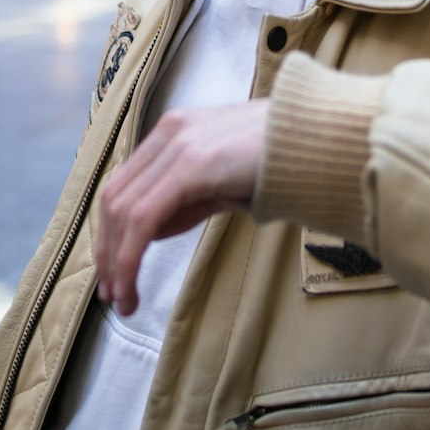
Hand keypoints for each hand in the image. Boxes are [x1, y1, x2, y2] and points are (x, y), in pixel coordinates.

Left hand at [95, 101, 268, 314]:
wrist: (322, 139)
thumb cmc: (283, 161)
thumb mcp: (225, 180)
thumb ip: (187, 198)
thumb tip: (150, 231)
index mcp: (175, 129)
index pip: (123, 184)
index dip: (110, 232)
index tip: (114, 272)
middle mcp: (170, 131)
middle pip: (114, 197)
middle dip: (108, 251)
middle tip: (113, 294)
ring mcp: (179, 144)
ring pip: (123, 211)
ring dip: (117, 262)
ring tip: (124, 299)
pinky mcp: (192, 164)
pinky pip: (144, 218)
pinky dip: (129, 257)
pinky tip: (132, 285)